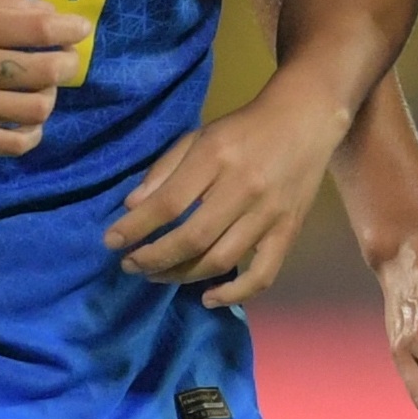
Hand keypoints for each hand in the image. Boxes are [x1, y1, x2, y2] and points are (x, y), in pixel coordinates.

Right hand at [0, 0, 87, 153]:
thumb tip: (51, 12)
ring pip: (36, 108)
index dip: (70, 28)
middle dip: (67, 64)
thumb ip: (3, 0)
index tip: (79, 29)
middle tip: (64, 61)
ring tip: (40, 89)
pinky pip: (15, 144)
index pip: (38, 27)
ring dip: (49, 97)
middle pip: (47, 71)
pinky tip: (27, 121)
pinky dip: (32, 133)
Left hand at [103, 81, 345, 304]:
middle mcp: (244, 187)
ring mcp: (270, 213)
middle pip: (192, 237)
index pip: (169, 203)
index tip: (112, 241)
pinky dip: (235, 294)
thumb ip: (165, 170)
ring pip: (221, 259)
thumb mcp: (199, 135)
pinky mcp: (288, 231)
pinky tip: (208, 298)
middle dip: (153, 257)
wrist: (305, 120)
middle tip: (130, 264)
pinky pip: (263, 274)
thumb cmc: (244, 128)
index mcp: (217, 157)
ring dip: (182, 275)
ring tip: (157, 274)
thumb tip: (132, 207)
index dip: (136, 227)